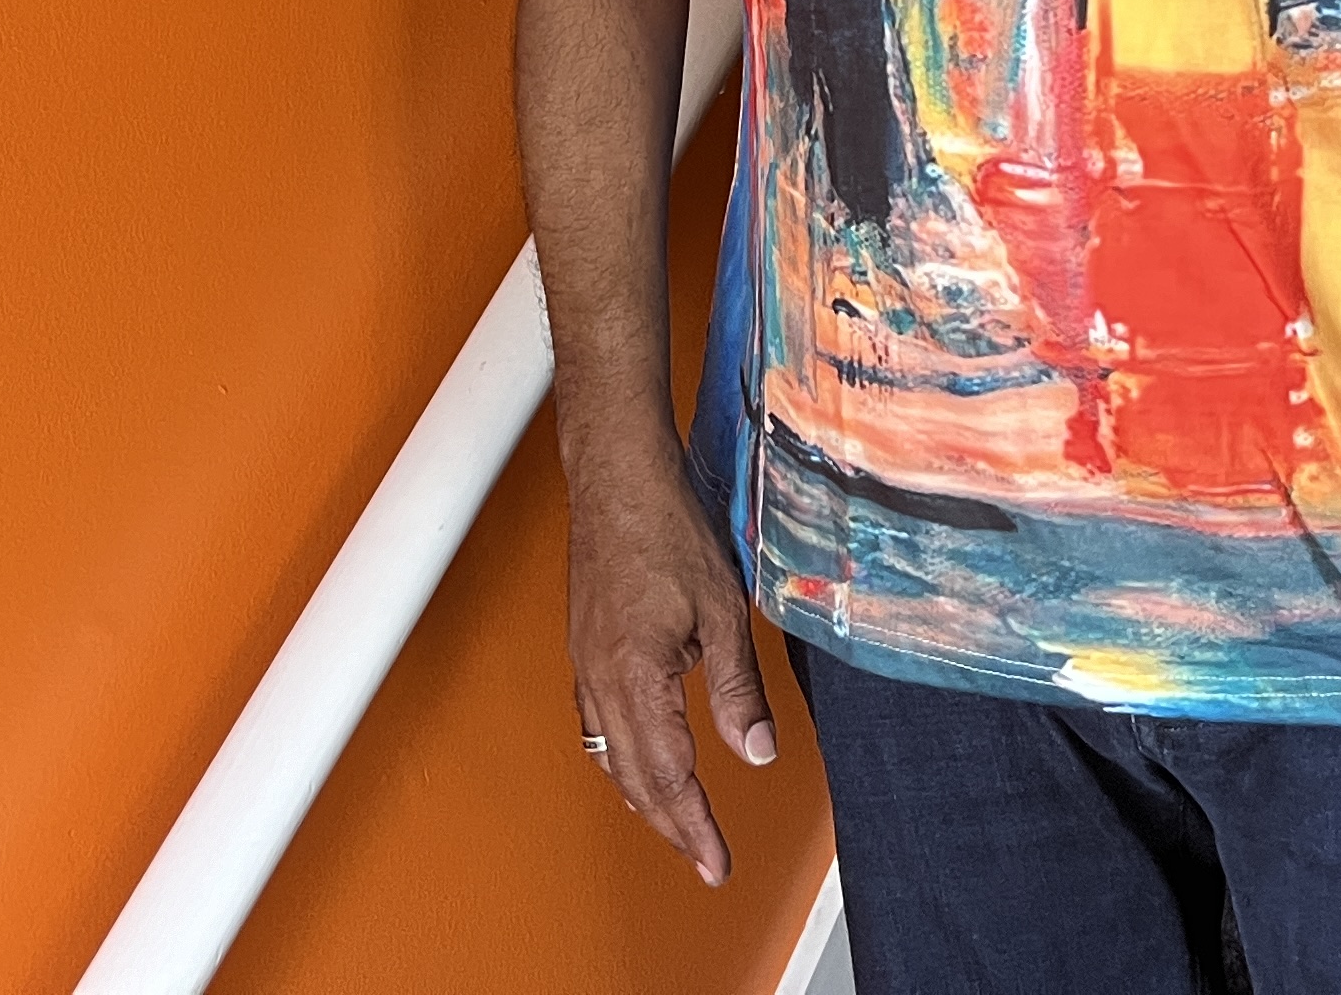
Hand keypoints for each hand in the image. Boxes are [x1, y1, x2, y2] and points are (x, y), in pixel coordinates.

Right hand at [566, 440, 776, 884]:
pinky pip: (596, 724)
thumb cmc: (667, 529)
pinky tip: (636, 760)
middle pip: (632, 777)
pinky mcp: (585, 647)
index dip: (694, 827)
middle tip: (703, 860)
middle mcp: (601, 680)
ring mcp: (586, 664)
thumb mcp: (723, 611)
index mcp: (636, 678)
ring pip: (608, 755)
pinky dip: (619, 759)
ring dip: (643, 797)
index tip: (715, 865)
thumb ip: (738, 689)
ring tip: (675, 824)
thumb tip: (755, 751)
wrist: (617, 476)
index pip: (668, 775)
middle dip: (669, 825)